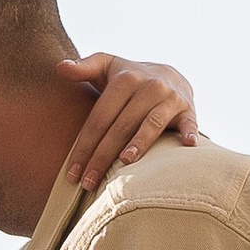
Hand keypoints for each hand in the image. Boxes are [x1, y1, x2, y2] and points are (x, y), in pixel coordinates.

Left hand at [58, 52, 196, 190]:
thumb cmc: (127, 77)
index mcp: (125, 79)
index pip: (99, 118)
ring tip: (124, 163)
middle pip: (120, 126)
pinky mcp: (188, 109)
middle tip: (87, 183)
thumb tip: (60, 67)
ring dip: (139, 144)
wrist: (168, 74)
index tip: (71, 173)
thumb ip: (83, 67)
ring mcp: (170, 98)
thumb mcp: (106, 66)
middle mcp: (149, 86)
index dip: (84, 146)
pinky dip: (190, 132)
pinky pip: (189, 122)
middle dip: (102, 156)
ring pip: (151, 124)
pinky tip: (187, 145)